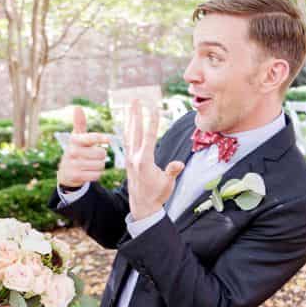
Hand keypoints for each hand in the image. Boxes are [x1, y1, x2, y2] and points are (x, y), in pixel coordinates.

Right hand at [57, 107, 112, 188]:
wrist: (65, 172)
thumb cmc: (76, 151)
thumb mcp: (77, 138)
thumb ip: (79, 123)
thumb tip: (78, 107)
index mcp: (75, 140)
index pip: (92, 137)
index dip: (102, 138)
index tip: (109, 140)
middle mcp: (72, 151)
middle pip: (101, 153)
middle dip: (101, 156)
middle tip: (93, 156)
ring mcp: (73, 164)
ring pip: (100, 165)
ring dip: (99, 166)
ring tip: (90, 165)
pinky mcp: (75, 176)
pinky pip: (96, 175)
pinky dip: (96, 175)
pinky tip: (88, 172)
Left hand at [124, 99, 183, 219]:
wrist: (142, 207)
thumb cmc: (157, 195)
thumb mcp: (167, 184)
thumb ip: (172, 172)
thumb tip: (179, 164)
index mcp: (145, 161)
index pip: (148, 136)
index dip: (152, 121)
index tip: (153, 107)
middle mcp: (134, 157)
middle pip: (135, 131)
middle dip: (136, 114)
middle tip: (136, 99)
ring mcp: (129, 158)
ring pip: (128, 133)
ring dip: (129, 118)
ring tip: (130, 105)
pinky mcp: (128, 160)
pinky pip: (126, 140)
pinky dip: (126, 129)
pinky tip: (126, 121)